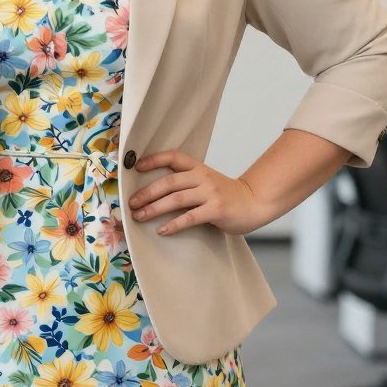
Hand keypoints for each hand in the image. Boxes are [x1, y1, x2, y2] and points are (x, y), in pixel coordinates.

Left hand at [126, 149, 270, 235]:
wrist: (254, 203)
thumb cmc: (226, 195)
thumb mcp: (206, 182)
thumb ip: (186, 183)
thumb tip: (154, 192)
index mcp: (198, 168)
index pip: (173, 157)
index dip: (154, 159)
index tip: (137, 167)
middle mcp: (203, 177)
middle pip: (169, 182)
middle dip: (147, 192)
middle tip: (131, 203)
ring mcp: (210, 193)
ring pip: (176, 199)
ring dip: (154, 208)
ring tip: (139, 216)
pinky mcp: (216, 210)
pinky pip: (190, 217)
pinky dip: (174, 224)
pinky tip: (162, 230)